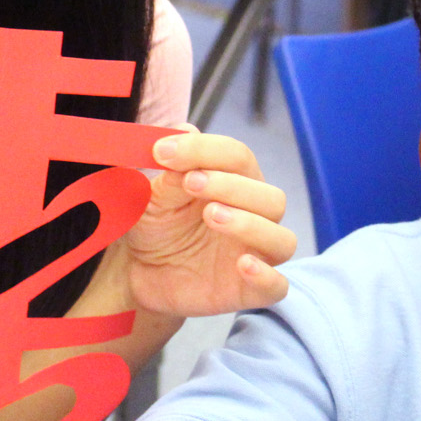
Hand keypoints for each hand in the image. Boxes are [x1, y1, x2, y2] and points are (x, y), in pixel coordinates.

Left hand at [123, 128, 297, 315]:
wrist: (139, 271)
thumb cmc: (155, 225)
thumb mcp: (154, 195)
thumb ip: (171, 168)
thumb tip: (184, 129)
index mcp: (236, 183)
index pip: (238, 157)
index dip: (204, 149)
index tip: (162, 152)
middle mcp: (254, 216)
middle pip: (270, 198)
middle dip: (232, 186)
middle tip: (190, 183)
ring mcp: (255, 254)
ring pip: (282, 239)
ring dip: (250, 224)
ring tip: (211, 216)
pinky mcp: (249, 291)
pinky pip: (277, 286)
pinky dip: (266, 276)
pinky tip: (243, 264)